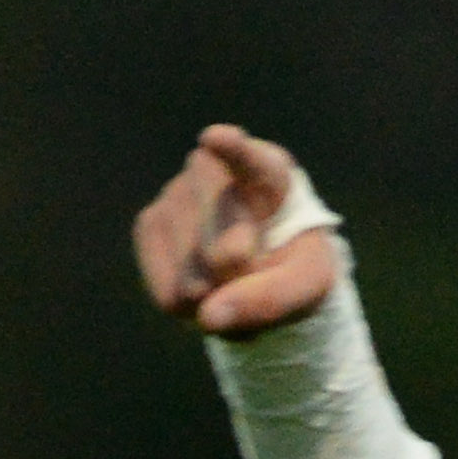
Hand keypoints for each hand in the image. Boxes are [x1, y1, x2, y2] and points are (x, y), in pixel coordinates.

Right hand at [132, 123, 337, 336]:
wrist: (264, 264)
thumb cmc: (295, 261)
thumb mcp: (309, 283)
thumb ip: (273, 299)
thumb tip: (209, 317)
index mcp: (268, 171)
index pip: (249, 159)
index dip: (233, 152)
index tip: (217, 141)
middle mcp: (214, 170)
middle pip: (224, 249)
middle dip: (246, 285)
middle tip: (259, 272)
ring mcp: (175, 193)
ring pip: (191, 274)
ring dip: (218, 298)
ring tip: (235, 282)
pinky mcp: (149, 224)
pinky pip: (166, 290)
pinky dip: (191, 307)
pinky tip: (206, 289)